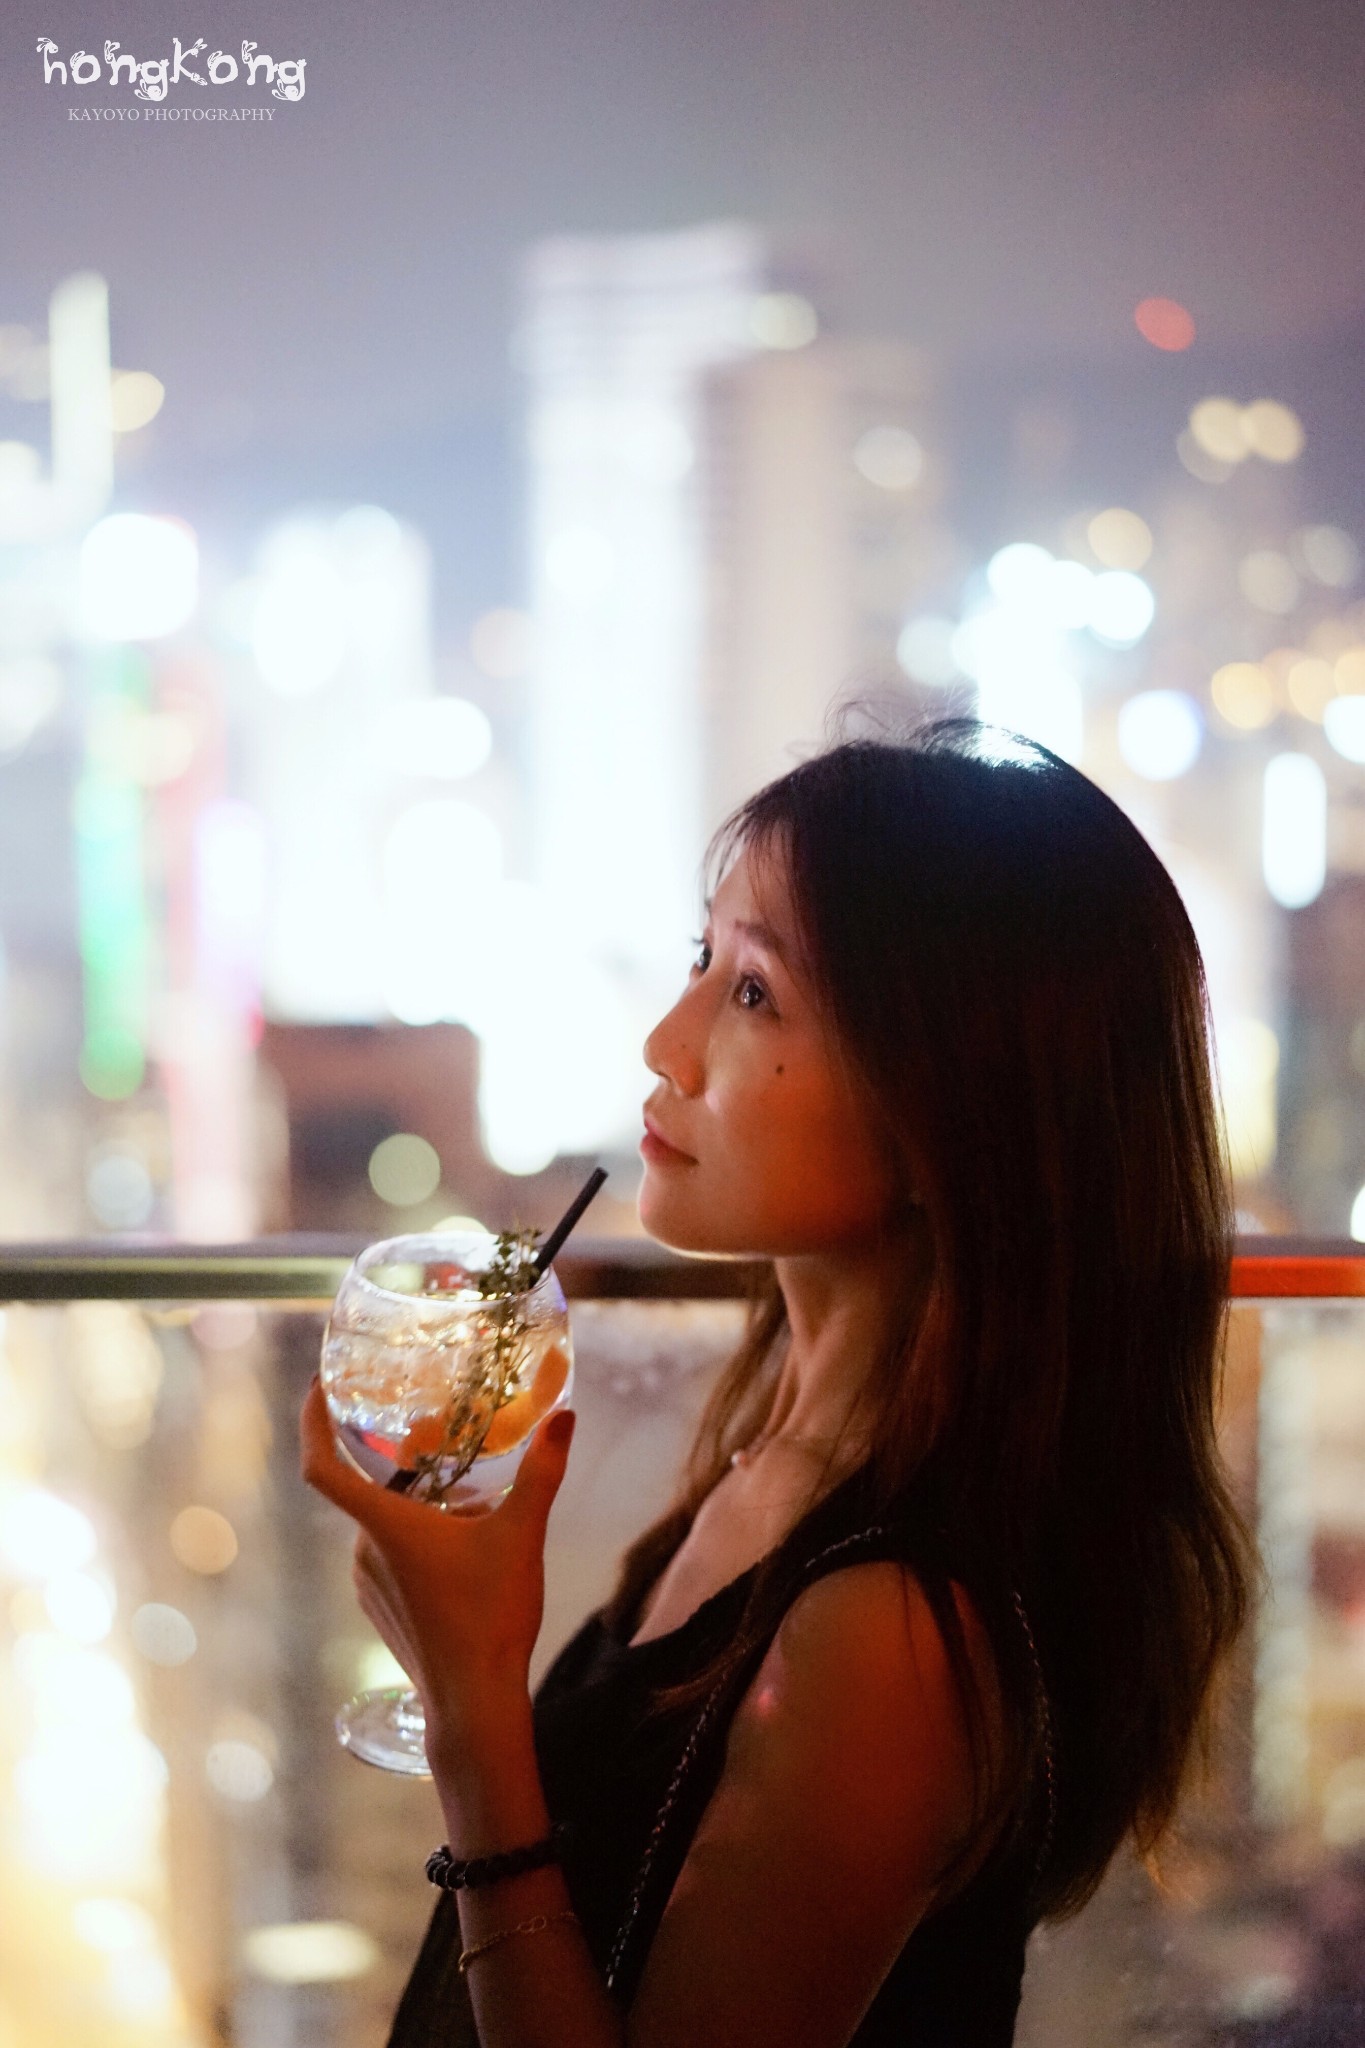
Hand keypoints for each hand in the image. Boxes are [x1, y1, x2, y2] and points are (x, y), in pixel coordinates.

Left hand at [300, 1377, 574, 1744]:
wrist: (474, 1701)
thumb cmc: (491, 1615)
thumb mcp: (522, 1535)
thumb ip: (541, 1472)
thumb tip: (565, 1418)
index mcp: (384, 1525)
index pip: (322, 1465)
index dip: (311, 1422)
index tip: (317, 1388)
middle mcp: (364, 1551)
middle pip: (372, 1489)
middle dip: (408, 1465)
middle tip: (448, 1444)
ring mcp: (367, 1583)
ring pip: (387, 1524)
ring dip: (422, 1506)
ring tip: (475, 1504)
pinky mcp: (379, 1608)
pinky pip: (391, 1555)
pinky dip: (419, 1538)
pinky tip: (466, 1550)